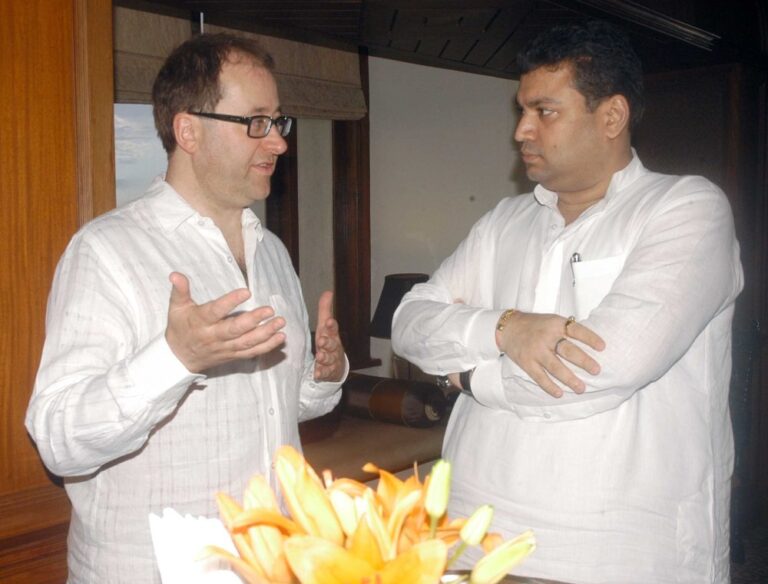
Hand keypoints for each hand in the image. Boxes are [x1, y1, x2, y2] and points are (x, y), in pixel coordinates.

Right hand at [165, 272, 285, 372]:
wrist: (179, 359)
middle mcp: (214, 336)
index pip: (216, 311)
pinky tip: (280, 337)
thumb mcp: (176, 308)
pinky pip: (251, 352)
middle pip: (235, 330)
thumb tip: (175, 274)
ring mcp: (225, 348)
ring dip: (265, 333)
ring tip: (280, 322)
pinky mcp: (233, 355)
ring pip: (247, 342)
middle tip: (269, 310)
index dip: (230, 302)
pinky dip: (267, 346)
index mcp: (200, 321)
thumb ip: (180, 291)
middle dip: (253, 321)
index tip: (246, 292)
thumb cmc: (180, 328)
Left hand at [313, 291, 344, 381]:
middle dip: (328, 343)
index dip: (332, 326)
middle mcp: (334, 348)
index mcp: (333, 335)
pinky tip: (317, 374)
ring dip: (325, 358)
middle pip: (333, 345)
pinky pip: (325, 373)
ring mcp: (332, 361)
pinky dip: (322, 373)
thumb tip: (328, 292)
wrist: (337, 366)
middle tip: (322, 341)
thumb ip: (325, 311)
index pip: (333, 330)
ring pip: (330, 359)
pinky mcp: (328, 372)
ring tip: (320, 357)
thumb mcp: (325, 327)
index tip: (329, 322)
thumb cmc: (329, 342)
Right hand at [496, 311, 604, 397]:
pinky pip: (540, 377)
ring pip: (555, 367)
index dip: (590, 338)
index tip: (603, 347)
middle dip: (584, 361)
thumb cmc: (535, 325)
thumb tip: (591, 343)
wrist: (509, 328)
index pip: (576, 330)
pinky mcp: (527, 362)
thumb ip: (567, 330)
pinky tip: (559, 393)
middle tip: (596, 371)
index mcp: (556, 325)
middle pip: (568, 350)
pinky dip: (549, 386)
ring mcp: (536, 351)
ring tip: (581, 388)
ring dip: (569, 379)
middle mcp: (546, 337)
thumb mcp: (552, 321)